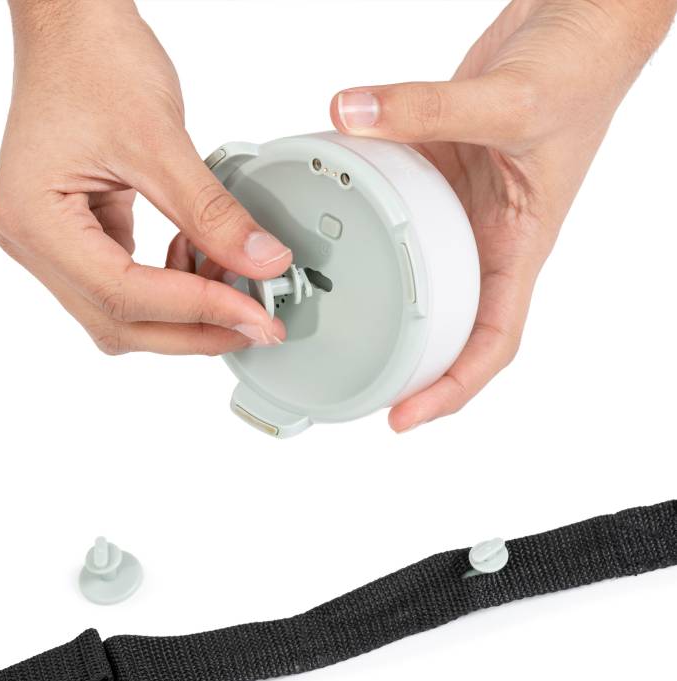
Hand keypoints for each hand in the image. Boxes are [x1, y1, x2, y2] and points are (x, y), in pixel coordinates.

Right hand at [0, 0, 289, 354]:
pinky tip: (200, 257)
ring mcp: (57, 244)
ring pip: (125, 314)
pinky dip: (173, 287)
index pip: (124, 295)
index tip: (256, 315)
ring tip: (233, 284)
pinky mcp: (83, 238)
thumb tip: (263, 261)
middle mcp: (37, 244)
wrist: (75, 28)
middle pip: (121, 322)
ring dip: (185, 313)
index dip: (198, 311)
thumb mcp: (160, 139)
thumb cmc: (94, 62)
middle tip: (257, 326)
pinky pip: (130, 286)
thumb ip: (212, 212)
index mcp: (37, 221)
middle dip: (195, 330)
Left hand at [330, 0, 675, 431]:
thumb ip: (429, 109)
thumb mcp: (509, 101)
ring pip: (417, 269)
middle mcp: (484, 236)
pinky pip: (396, 207)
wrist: (579, 27)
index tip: (405, 415)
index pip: (490, 340)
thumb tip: (353, 115)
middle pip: (448, 322)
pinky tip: (330, 222)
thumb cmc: (579, 73)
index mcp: (517, 244)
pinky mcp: (438, 172)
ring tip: (328, 315)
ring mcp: (458, 207)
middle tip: (353, 378)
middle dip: (409, 361)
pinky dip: (366, 220)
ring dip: (380, 296)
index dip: (451, 388)